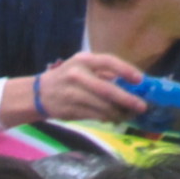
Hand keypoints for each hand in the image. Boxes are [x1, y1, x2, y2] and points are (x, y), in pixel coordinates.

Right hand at [33, 53, 149, 122]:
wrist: (39, 93)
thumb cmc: (67, 77)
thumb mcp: (83, 67)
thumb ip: (105, 73)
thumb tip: (134, 84)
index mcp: (83, 60)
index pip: (108, 62)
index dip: (126, 70)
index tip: (140, 80)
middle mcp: (76, 75)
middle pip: (107, 90)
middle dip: (127, 99)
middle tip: (141, 106)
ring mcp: (72, 94)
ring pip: (102, 106)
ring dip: (119, 113)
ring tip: (129, 115)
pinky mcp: (70, 110)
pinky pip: (94, 115)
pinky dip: (107, 118)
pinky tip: (113, 118)